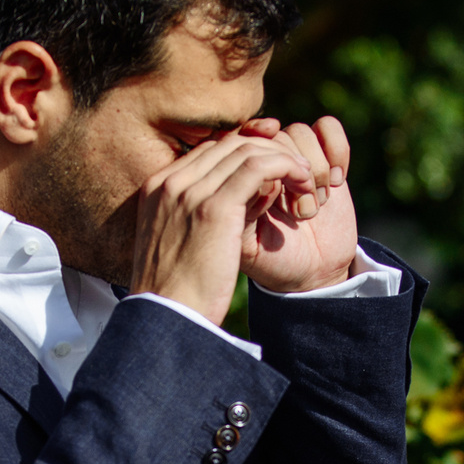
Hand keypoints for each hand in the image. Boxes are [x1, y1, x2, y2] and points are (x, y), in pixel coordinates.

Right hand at [130, 133, 315, 324]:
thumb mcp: (175, 245)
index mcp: (157, 188)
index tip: (275, 169)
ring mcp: (189, 192)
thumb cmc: (176, 294)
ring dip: (284, 159)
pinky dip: (286, 168)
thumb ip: (190, 219)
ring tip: (306, 181)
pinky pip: (258, 167)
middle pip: (229, 143)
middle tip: (298, 171)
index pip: (210, 150)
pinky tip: (304, 184)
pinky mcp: (214, 208)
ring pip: (246, 149)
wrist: (167, 320)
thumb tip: (226, 209)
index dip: (248, 152)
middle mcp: (170, 182)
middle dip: (269, 151)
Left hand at [239, 114, 357, 294]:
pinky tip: (337, 180)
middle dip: (291, 173)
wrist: (315, 273)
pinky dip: (337, 149)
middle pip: (274, 137)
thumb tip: (260, 174)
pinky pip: (328, 128)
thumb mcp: (249, 243)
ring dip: (315, 170)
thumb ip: (243, 209)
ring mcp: (295, 158)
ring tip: (316, 206)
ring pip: (301, 132)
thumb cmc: (276, 261)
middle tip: (301, 214)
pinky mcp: (326, 157)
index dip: (256, 145)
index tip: (272, 164)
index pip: (241, 142)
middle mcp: (264, 162)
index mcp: (237, 178)